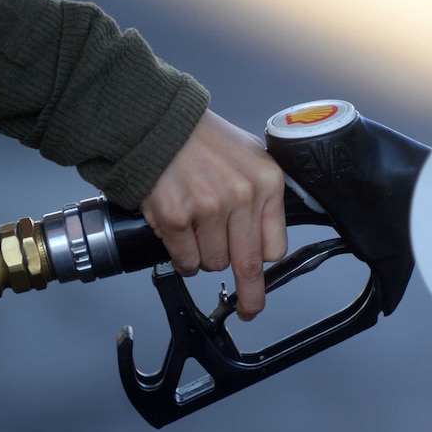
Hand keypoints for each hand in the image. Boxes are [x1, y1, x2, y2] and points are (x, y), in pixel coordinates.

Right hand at [140, 109, 287, 320]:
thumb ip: (263, 195)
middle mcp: (242, 196)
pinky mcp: (176, 218)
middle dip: (249, 296)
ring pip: (213, 264)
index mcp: (266, 182)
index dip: (263, 261)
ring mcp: (209, 208)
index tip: (260, 274)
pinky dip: (182, 258)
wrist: (156, 122)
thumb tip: (267, 237)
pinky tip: (179, 237)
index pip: (275, 246)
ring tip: (194, 229)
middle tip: (247, 310)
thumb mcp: (250, 157)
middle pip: (249, 266)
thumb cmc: (201, 138)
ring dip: (203, 258)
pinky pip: (186, 261)